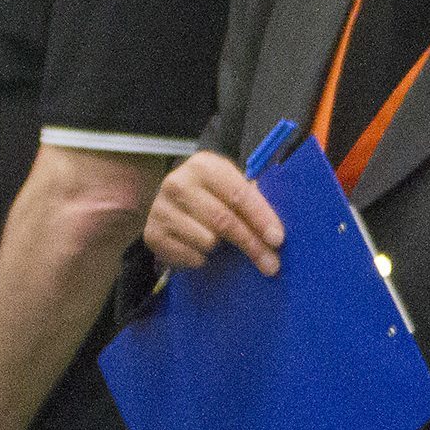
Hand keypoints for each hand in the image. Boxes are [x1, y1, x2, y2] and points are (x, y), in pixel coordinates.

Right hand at [144, 150, 284, 274]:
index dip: (260, 218)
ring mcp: (161, 208)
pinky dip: (202, 258)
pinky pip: (190, 256)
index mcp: (204, 165)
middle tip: (271, 264)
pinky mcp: (152, 234)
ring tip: (220, 242)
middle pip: (224, 220)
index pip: (238, 194)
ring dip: (221, 248)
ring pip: (207, 241)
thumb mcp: (230, 188)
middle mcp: (178, 182)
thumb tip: (276, 231)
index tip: (277, 239)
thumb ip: (252, 201)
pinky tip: (199, 248)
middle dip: (251, 244)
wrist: (168, 205)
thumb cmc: (211, 197)